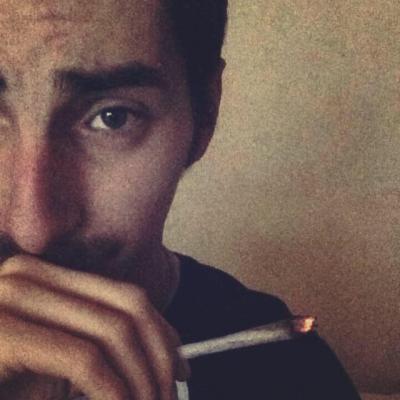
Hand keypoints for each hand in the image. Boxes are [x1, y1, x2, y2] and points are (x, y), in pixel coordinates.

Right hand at [0, 255, 189, 399]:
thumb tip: (152, 358)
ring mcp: (11, 298)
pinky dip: (113, 392)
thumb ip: (89, 345)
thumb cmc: (1, 377)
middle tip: (169, 394)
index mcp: (44, 278)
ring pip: (113, 331)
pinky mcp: (3, 333)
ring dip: (141, 377)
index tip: (180, 366)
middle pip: (128, 306)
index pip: (125, 296)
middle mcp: (29, 277)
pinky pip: (83, 361)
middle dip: (159, 354)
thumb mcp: (49, 359)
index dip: (162, 330)